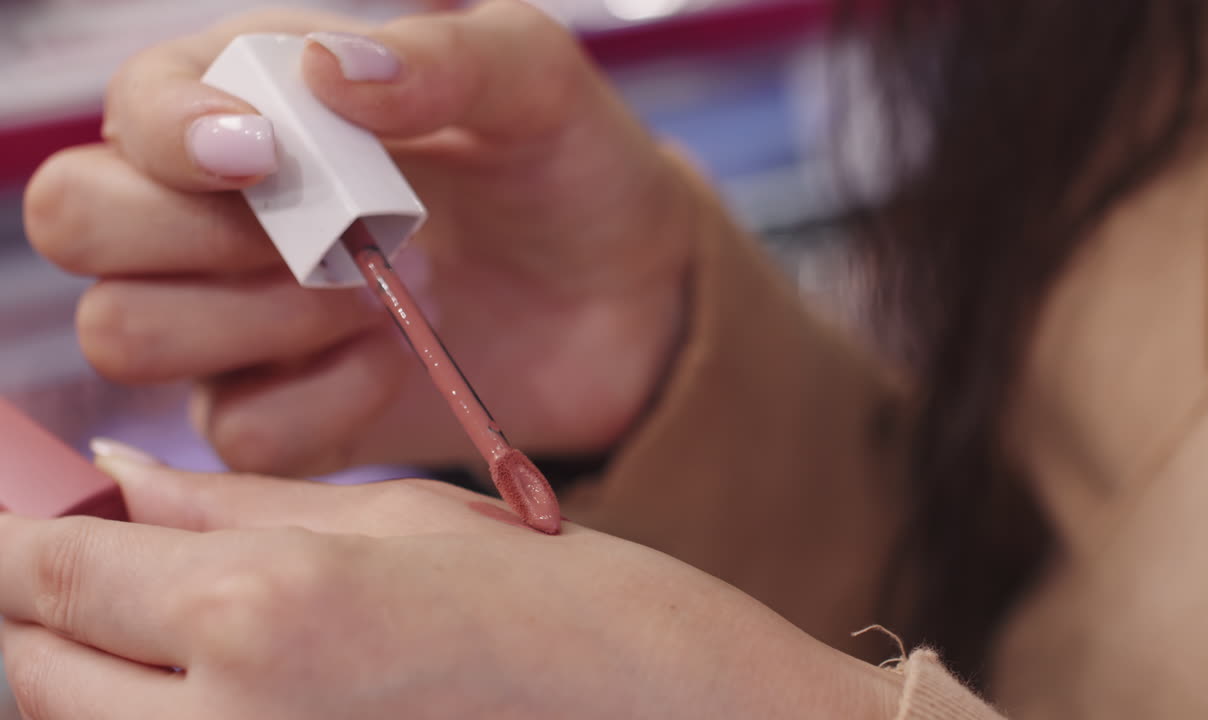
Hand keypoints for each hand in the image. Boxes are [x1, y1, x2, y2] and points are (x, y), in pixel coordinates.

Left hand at [0, 453, 897, 718]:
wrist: (654, 708)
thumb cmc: (551, 599)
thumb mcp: (392, 519)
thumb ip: (231, 506)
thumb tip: (113, 479)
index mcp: (263, 612)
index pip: (52, 575)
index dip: (15, 535)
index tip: (22, 508)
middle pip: (36, 667)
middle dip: (46, 601)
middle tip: (98, 552)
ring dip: (86, 664)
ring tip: (167, 610)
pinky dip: (149, 713)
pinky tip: (213, 667)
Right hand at [25, 0, 722, 474]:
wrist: (626, 294)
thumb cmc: (568, 168)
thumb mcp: (536, 84)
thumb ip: (445, 59)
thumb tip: (329, 71)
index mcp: (253, 101)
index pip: (128, 110)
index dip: (168, 135)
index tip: (266, 157)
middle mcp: (216, 211)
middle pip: (79, 221)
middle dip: (197, 236)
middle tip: (332, 239)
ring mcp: (236, 321)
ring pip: (126, 331)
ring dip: (262, 319)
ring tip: (382, 295)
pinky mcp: (281, 413)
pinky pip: (236, 431)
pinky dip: (321, 401)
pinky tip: (395, 359)